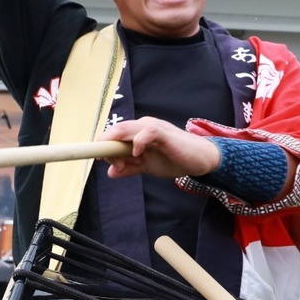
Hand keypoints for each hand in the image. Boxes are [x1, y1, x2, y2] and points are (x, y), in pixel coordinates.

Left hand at [104, 119, 220, 181]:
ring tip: (118, 161)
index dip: (105, 146)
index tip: (98, 160)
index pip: (115, 135)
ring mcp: (154, 127)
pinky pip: (147, 132)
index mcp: (138, 132)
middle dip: (107, 146)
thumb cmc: (175, 159)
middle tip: (105, 162)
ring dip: (118, 145)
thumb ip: (130, 168)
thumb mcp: (148, 167)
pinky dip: (138, 142)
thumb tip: (110, 173)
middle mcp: (144, 125)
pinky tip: (137, 154)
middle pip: (117, 130)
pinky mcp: (164, 133)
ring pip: (128, 129)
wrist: (201, 160)